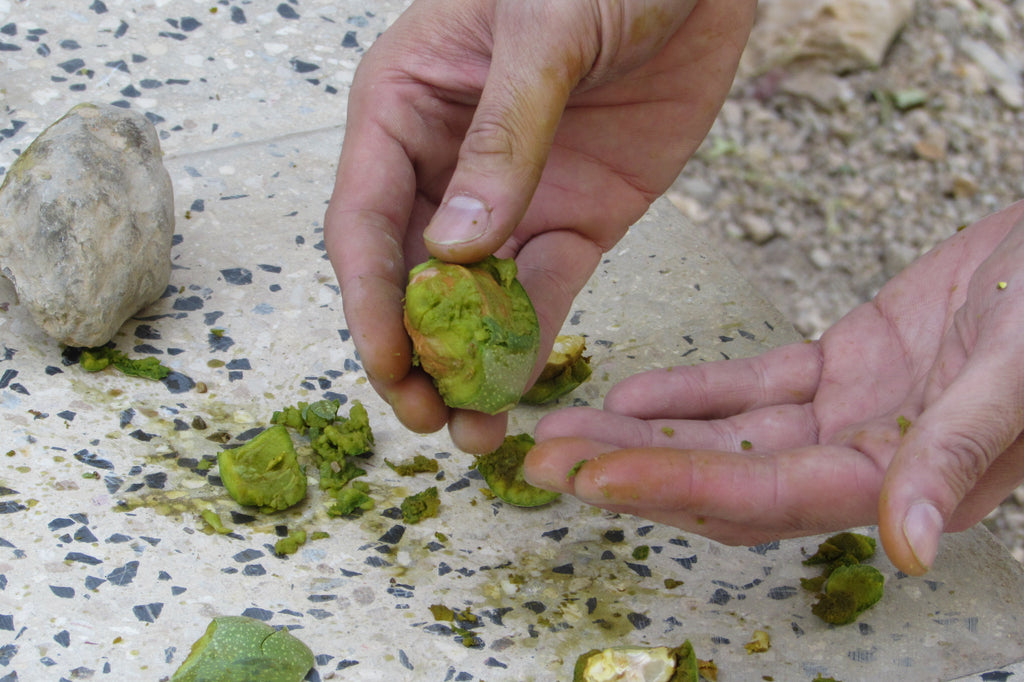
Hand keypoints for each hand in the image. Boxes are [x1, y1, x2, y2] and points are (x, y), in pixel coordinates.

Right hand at [324, 0, 755, 451]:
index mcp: (405, 105)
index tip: (390, 366)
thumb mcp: (544, 33)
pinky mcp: (577, 216)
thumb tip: (456, 248)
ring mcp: (514, 195)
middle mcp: (446, 161)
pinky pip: (545, 287)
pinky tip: (521, 388)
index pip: (366, 219)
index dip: (371, 300)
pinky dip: (532, 339)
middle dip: (414, 351)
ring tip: (473, 431)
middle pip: (409, 273)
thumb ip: (503, 138)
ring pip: (476, 296)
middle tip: (428, 418)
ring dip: (469, 364)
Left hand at [526, 200, 1023, 574]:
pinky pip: (753, 386)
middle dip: (631, 470)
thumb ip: (959, 453)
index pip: (764, 495)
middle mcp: (864, 464)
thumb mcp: (1022, 371)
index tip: (591, 474)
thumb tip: (910, 547)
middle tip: (543, 459)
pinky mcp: (841, 369)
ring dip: (643, 431)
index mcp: (905, 482)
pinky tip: (634, 391)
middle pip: (724, 479)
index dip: (673, 485)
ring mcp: (847, 417)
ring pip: (726, 435)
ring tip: (566, 424)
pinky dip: (695, 389)